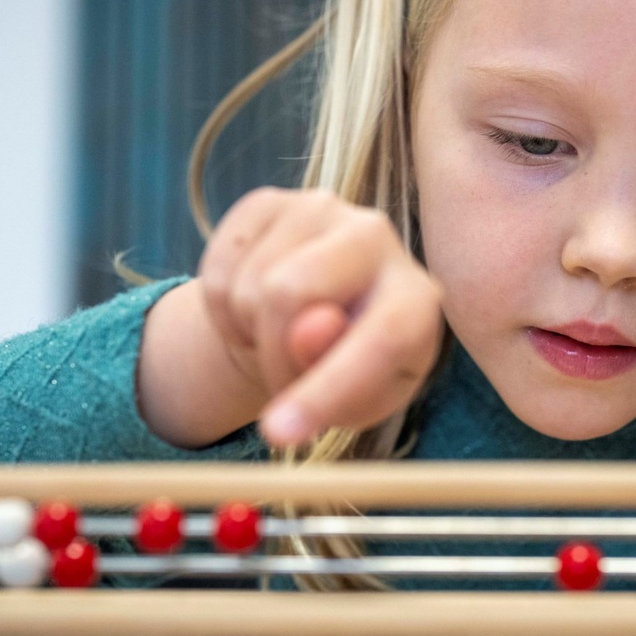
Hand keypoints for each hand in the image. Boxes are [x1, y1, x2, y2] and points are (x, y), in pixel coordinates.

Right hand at [140, 188, 443, 448]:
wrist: (316, 318)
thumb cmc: (353, 370)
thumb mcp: (359, 398)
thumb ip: (346, 383)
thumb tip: (309, 331)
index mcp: (417, 296)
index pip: (381, 336)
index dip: (327, 387)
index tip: (278, 434)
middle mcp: (376, 236)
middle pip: (290, 291)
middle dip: (271, 354)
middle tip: (282, 378)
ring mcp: (321, 209)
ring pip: (249, 283)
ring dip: (248, 334)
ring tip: (274, 338)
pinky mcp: (269, 201)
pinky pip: (217, 266)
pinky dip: (220, 309)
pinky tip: (253, 310)